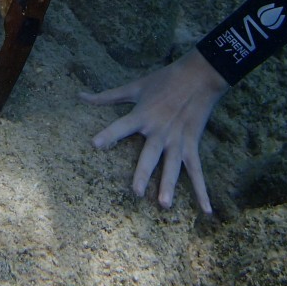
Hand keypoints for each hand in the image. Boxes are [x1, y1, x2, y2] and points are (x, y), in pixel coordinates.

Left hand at [80, 49, 228, 213]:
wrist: (200, 75)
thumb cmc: (164, 79)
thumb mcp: (136, 86)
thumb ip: (107, 97)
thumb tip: (80, 97)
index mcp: (143, 115)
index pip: (121, 126)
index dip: (109, 135)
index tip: (94, 144)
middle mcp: (159, 131)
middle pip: (150, 155)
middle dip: (143, 173)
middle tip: (135, 191)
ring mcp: (177, 139)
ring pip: (173, 166)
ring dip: (169, 185)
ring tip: (164, 204)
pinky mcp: (192, 144)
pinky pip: (197, 170)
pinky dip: (202, 191)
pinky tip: (206, 210)